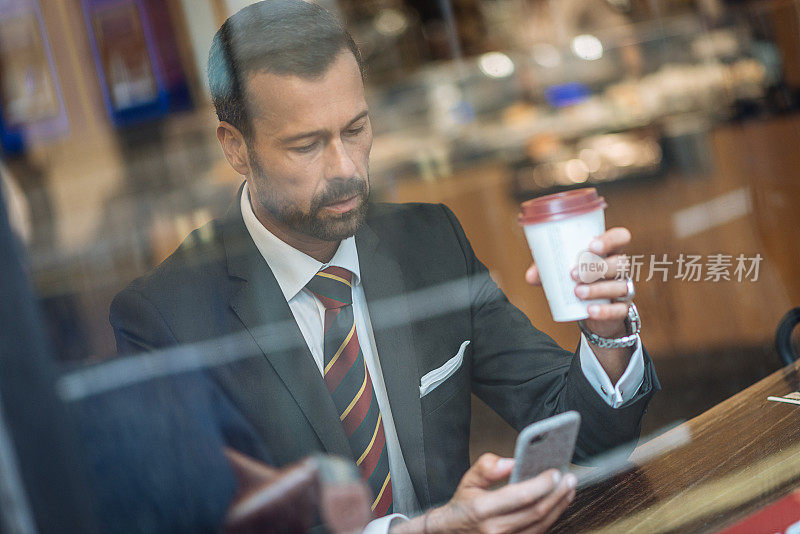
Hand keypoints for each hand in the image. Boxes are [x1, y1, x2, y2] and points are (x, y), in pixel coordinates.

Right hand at [393, 453, 575, 533]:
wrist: (452, 533)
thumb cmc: (463, 508)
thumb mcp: (467, 482)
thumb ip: (486, 468)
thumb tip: (510, 462)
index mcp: (482, 510)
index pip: (520, 496)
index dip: (541, 484)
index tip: (555, 472)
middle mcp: (496, 530)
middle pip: (536, 511)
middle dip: (557, 494)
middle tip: (570, 479)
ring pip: (542, 525)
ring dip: (559, 506)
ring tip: (568, 489)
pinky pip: (538, 533)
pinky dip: (551, 518)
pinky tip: (557, 505)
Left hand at [525, 227, 633, 337]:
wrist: (588, 310)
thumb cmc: (576, 281)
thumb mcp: (560, 272)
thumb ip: (546, 270)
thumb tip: (530, 276)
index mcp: (608, 251)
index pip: (620, 237)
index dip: (610, 240)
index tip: (591, 246)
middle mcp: (620, 268)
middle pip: (620, 263)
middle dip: (597, 267)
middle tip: (573, 274)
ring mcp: (623, 288)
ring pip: (620, 286)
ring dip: (598, 288)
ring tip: (577, 292)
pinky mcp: (621, 309)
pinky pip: (619, 310)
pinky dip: (605, 311)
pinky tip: (590, 311)